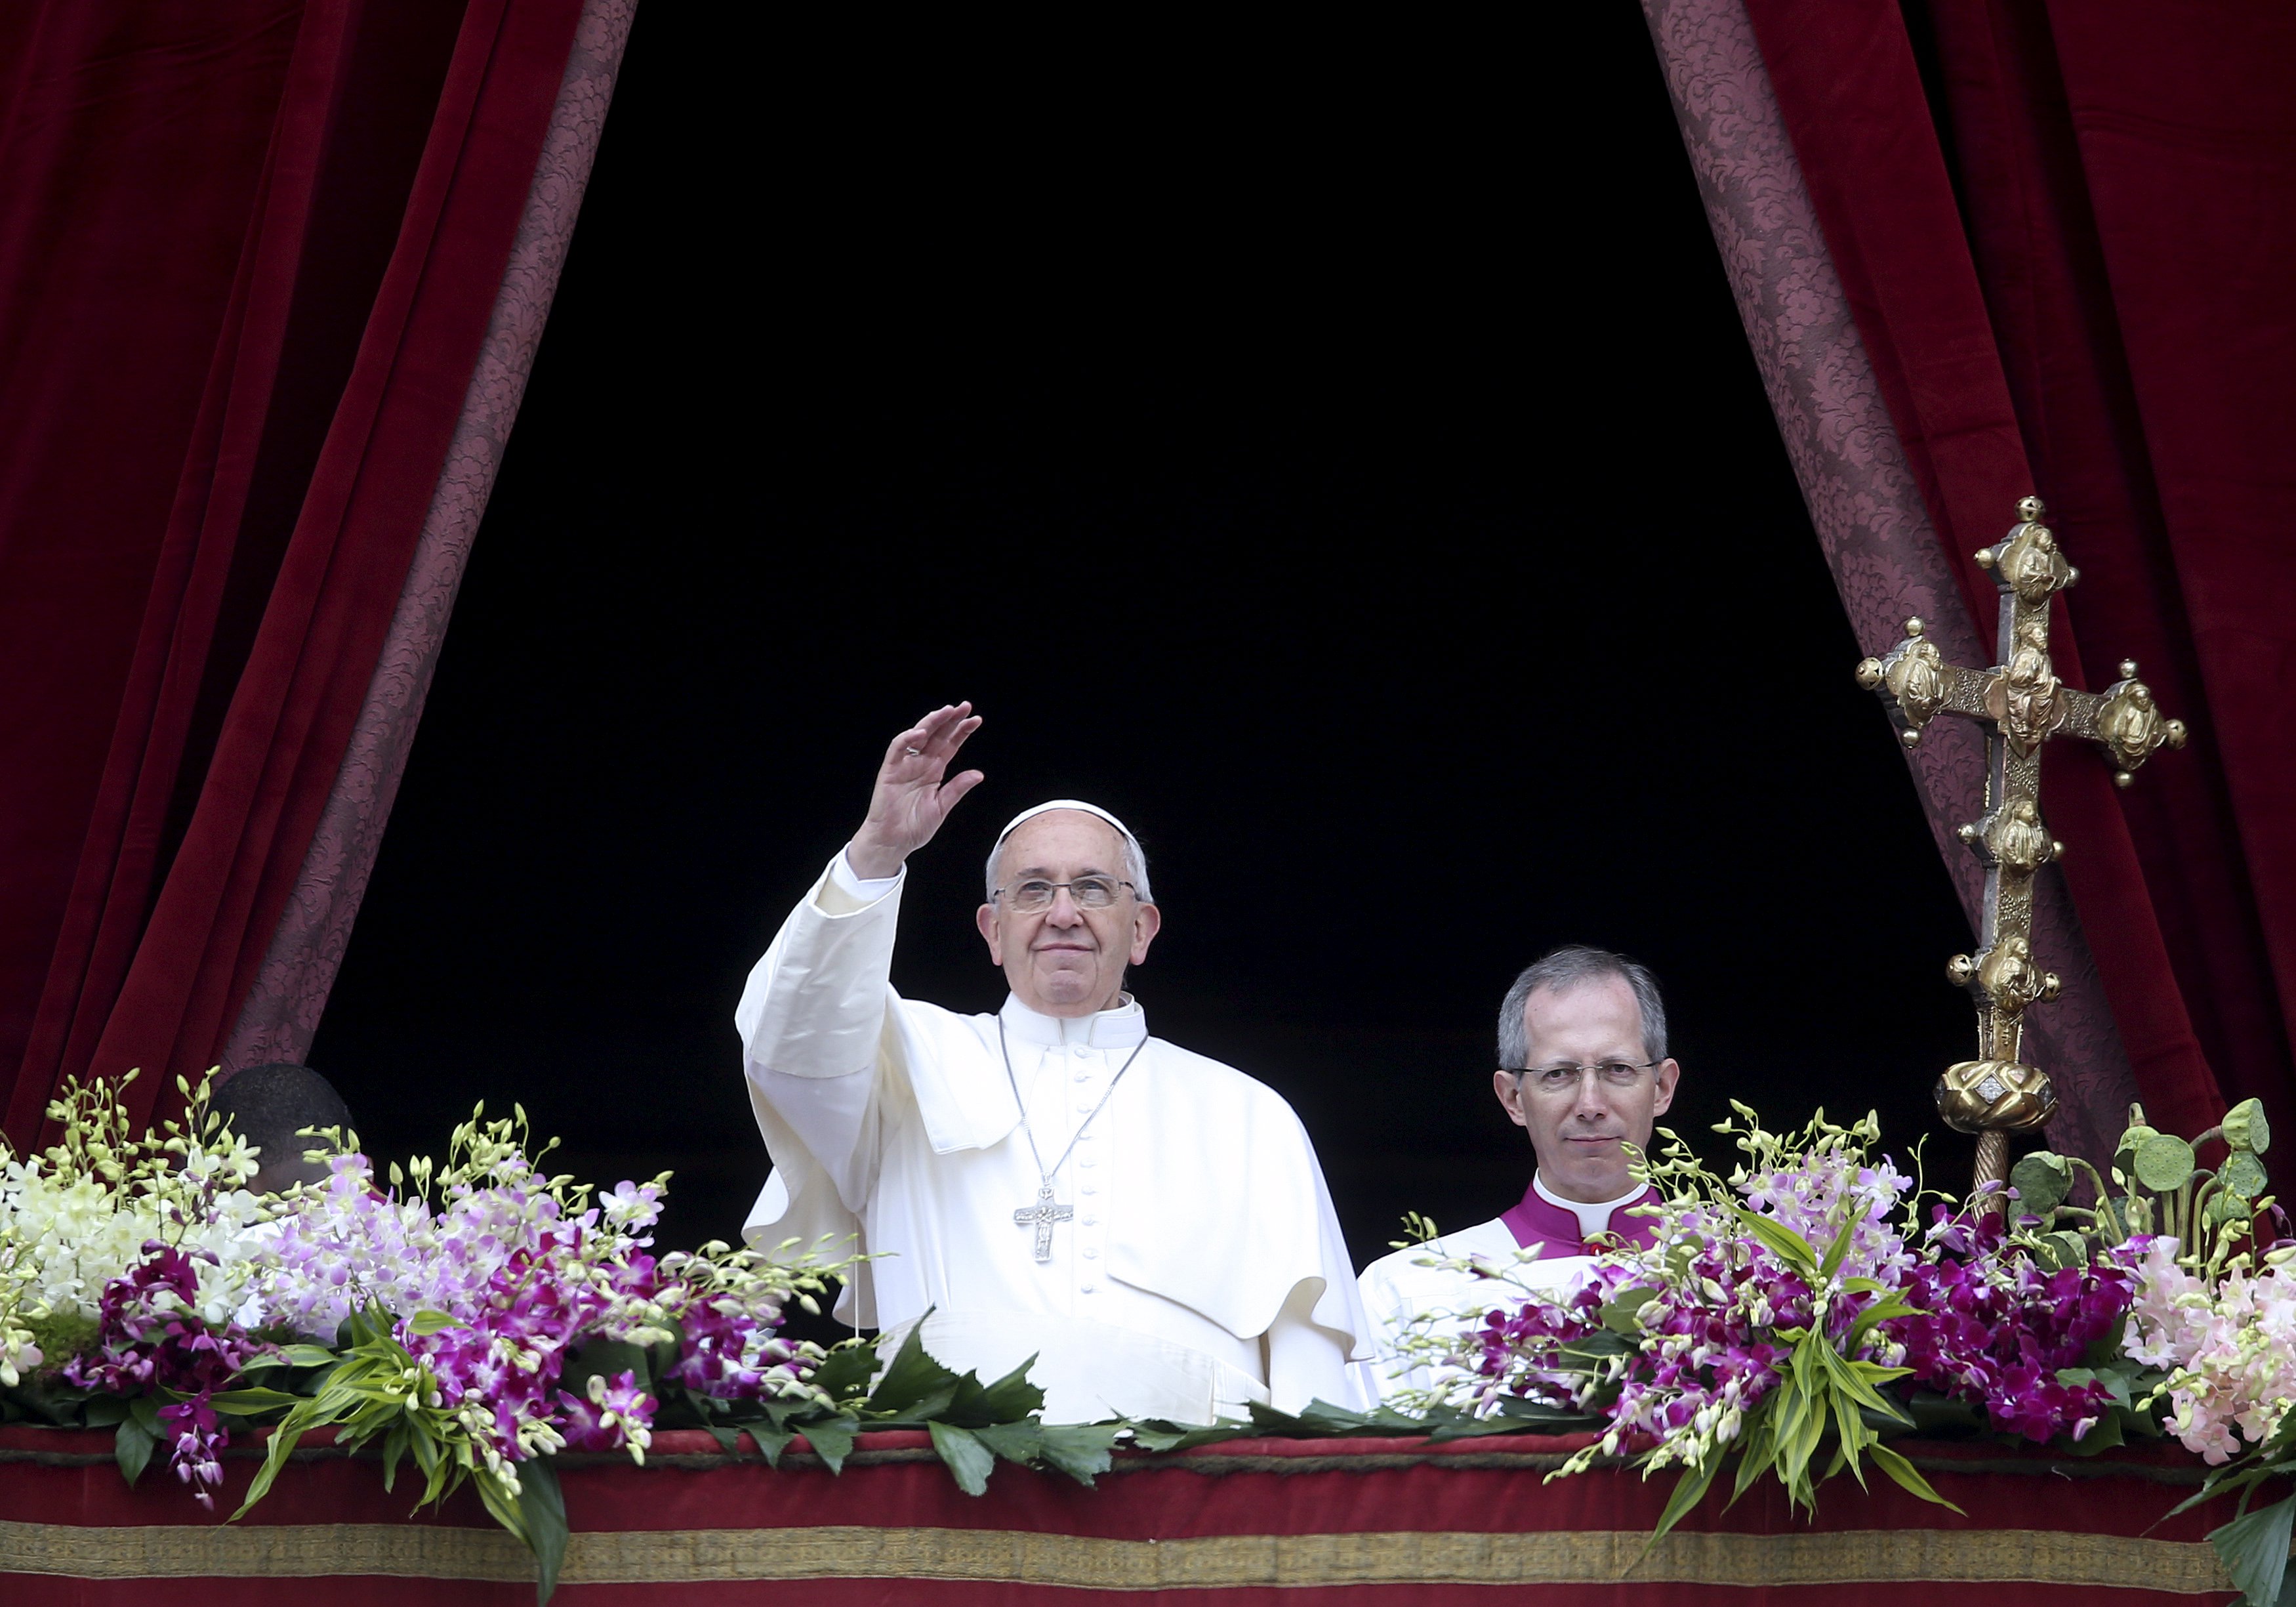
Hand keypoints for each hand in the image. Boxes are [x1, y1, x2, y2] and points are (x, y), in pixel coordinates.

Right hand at [847, 703, 984, 878]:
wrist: (893, 842)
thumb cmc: (914, 827)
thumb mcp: (941, 806)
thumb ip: (957, 788)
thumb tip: (979, 774)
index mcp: (934, 770)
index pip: (950, 744)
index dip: (962, 732)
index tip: (976, 720)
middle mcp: (921, 763)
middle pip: (937, 735)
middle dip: (951, 720)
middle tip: (965, 706)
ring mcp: (905, 765)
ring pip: (919, 736)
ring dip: (932, 722)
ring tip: (947, 712)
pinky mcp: (889, 770)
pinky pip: (897, 749)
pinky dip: (907, 739)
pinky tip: (921, 733)